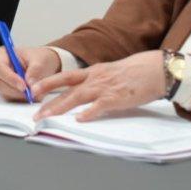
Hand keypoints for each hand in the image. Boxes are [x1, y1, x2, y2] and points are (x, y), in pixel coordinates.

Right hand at [0, 45, 61, 100]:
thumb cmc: (38, 58)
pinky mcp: (5, 92)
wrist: (43, 65)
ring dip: (20, 96)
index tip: (24, 86)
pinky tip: (32, 94)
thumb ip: (35, 70)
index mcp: (1, 55)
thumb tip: (29, 83)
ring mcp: (0, 82)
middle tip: (31, 92)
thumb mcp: (40, 59)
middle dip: (15, 90)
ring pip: (4, 93)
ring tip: (35, 91)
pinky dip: (22, 99)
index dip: (10, 78)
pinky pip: (11, 99)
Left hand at [33, 50, 166, 121]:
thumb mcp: (112, 72)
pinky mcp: (117, 98)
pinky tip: (79, 119)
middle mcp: (95, 78)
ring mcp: (105, 88)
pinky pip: (99, 106)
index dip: (49, 83)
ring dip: (60, 107)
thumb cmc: (136, 72)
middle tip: (34, 110)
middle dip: (48, 98)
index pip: (66, 77)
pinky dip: (88, 113)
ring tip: (46, 117)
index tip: (35, 90)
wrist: (156, 69)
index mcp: (94, 72)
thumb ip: (98, 81)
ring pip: (76, 97)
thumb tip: (87, 93)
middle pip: (66, 87)